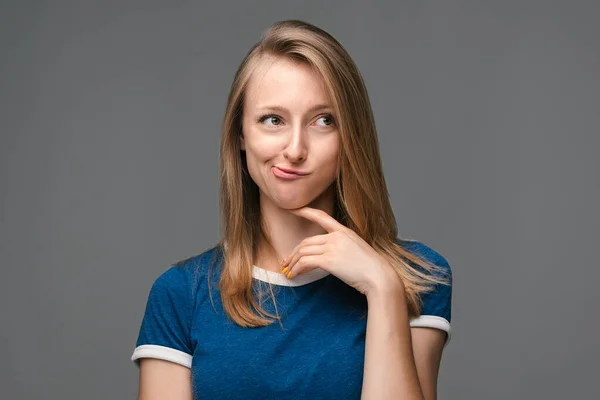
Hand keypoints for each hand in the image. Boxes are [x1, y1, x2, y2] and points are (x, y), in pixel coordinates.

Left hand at [280, 207, 403, 296]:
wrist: (379, 277)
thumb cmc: (371, 269)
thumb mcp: (357, 251)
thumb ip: (342, 248)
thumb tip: (327, 257)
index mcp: (344, 231)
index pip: (321, 216)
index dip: (305, 212)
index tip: (292, 209)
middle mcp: (337, 236)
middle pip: (306, 242)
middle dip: (294, 253)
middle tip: (287, 263)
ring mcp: (333, 247)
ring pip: (303, 252)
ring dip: (293, 263)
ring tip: (288, 271)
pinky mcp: (329, 260)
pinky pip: (305, 262)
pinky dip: (297, 269)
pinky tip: (294, 275)